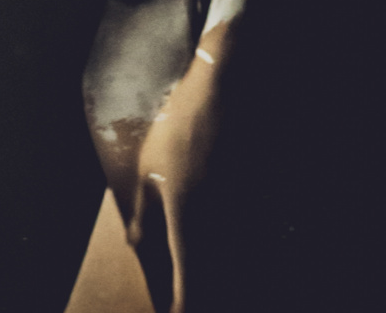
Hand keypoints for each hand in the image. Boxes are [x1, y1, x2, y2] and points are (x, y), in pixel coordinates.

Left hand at [127, 20, 236, 312]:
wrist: (215, 94)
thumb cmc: (174, 128)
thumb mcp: (147, 168)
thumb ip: (142, 211)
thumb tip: (135, 245)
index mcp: (186, 213)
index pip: (187, 270)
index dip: (183, 298)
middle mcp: (216, 216)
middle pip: (213, 268)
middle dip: (202, 289)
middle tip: (188, 299)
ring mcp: (235, 204)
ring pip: (231, 252)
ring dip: (220, 271)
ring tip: (205, 279)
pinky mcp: (250, 191)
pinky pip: (245, 229)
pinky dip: (238, 246)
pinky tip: (228, 246)